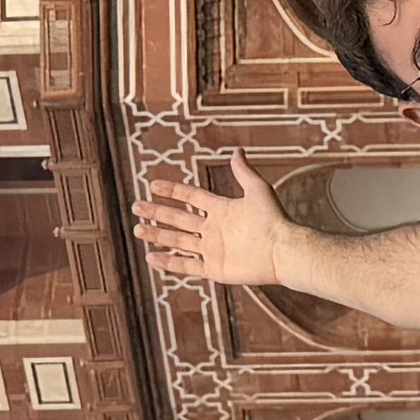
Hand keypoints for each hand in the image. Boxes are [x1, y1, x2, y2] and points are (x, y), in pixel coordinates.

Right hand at [132, 153, 299, 293]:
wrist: (282, 251)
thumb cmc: (274, 219)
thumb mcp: (258, 190)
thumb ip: (244, 172)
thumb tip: (236, 151)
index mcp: (221, 209)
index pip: (191, 197)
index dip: (172, 191)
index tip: (153, 185)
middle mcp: (213, 229)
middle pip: (179, 218)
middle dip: (157, 213)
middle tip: (137, 207)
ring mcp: (212, 249)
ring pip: (178, 241)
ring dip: (157, 235)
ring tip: (138, 230)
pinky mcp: (214, 268)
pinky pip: (186, 265)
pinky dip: (168, 262)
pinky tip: (151, 258)